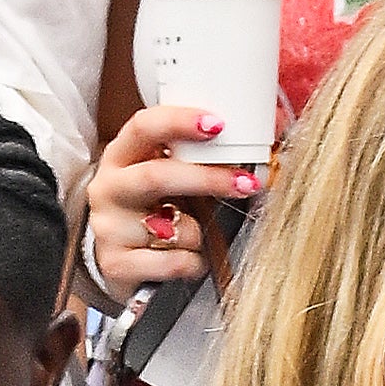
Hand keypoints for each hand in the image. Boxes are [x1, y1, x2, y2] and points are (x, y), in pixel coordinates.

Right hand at [81, 99, 262, 307]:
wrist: (116, 260)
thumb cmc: (153, 208)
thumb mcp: (169, 175)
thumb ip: (207, 154)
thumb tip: (275, 124)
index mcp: (122, 156)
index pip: (143, 127)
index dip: (179, 122)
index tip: (218, 124)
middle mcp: (109, 188)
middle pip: (156, 176)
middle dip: (207, 179)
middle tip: (246, 183)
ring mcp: (109, 228)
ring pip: (171, 229)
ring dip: (198, 234)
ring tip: (197, 237)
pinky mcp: (116, 264)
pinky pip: (172, 264)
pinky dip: (193, 263)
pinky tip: (189, 260)